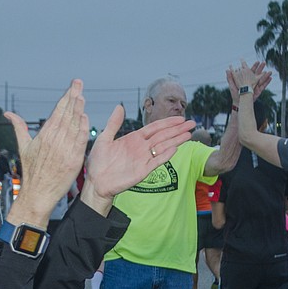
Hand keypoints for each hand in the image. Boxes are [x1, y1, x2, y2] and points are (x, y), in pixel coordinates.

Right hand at [4, 80, 89, 220]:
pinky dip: (84, 128)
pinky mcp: (74, 160)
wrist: (38, 193)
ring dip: (79, 109)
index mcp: (44, 135)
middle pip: (67, 114)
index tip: (72, 87)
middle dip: (73, 97)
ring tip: (82, 96)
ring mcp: (66, 150)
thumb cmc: (30, 171)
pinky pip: (81, 140)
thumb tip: (7, 113)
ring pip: (75, 125)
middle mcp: (55, 140)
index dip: (65, 98)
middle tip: (79, 84)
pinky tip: (86, 118)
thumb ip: (18, 127)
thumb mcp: (24, 146)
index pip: (57, 111)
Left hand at [81, 105, 195, 212]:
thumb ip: (113, 123)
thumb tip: (120, 106)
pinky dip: (165, 155)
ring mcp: (143, 159)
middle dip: (177, 129)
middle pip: (163, 136)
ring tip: (189, 134)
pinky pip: (156, 161)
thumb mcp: (104, 139)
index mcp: (134, 139)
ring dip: (176, 140)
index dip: (168, 123)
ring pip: (163, 147)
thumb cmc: (98, 162)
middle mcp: (141, 148)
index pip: (155, 128)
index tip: (180, 118)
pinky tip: (174, 149)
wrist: (96, 182)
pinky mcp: (143, 171)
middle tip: (192, 123)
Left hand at [226, 60, 271, 98]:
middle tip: (264, 63)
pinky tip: (270, 78)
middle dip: (261, 68)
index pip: (251, 71)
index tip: (257, 62)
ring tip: (270, 71)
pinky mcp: (258, 91)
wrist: (238, 102)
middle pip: (257, 74)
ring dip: (265, 75)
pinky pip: (263, 86)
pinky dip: (267, 82)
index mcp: (246, 79)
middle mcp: (252, 81)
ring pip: (261, 79)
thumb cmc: (235, 94)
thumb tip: (227, 69)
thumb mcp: (232, 85)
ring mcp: (255, 86)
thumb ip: (230, 77)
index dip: (254, 66)